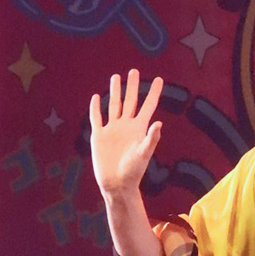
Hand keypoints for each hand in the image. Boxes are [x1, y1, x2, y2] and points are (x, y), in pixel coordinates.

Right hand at [89, 69, 162, 197]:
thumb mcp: (143, 154)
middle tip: (134, 71)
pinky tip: (96, 97)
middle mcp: (126, 126)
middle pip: (130, 101)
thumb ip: (150, 139)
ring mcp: (112, 130)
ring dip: (115, 92)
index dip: (153, 93)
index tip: (158, 79)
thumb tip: (159, 123)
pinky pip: (97, 118)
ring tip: (116, 77)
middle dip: (132, 86)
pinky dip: (96, 108)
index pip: (148, 106)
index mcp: (139, 129)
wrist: (116, 184)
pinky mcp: (99, 136)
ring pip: (114, 105)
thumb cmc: (133, 172)